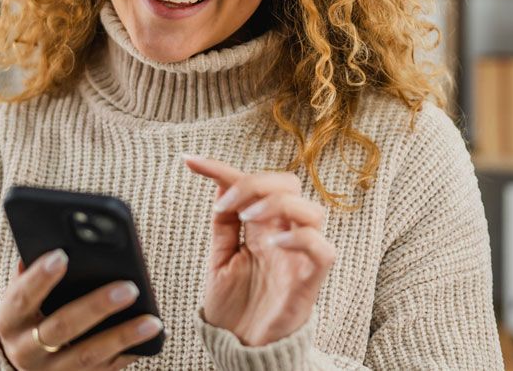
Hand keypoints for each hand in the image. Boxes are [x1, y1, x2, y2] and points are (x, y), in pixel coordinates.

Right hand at [0, 249, 162, 369]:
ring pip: (89, 355)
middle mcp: (26, 351)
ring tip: (153, 321)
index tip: (62, 255)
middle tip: (128, 288)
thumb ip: (30, 273)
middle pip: (61, 328)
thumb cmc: (26, 316)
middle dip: (96, 307)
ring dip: (122, 337)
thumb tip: (49, 240)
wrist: (21, 364)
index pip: (22, 298)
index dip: (40, 278)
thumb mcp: (19, 298)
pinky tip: (154, 337)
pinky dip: (132, 352)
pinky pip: (107, 369)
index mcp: (8, 322)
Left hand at [184, 155, 336, 346]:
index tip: (190, 161)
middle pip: (290, 184)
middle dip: (256, 183)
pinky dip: (300, 238)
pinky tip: (272, 243)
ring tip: (248, 218)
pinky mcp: (309, 280)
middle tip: (227, 202)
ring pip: (313, 210)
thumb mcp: (220, 259)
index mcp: (263, 228)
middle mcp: (284, 235)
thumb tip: (217, 182)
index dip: (221, 168)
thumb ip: (224, 224)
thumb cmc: (235, 309)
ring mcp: (299, 256)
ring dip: (278, 205)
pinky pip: (322, 250)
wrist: (241, 350)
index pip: (252, 185)